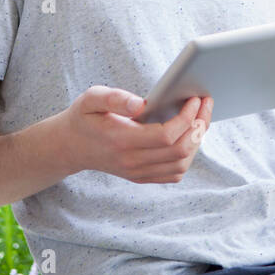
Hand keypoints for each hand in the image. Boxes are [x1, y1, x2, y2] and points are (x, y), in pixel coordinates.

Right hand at [59, 86, 213, 183]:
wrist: (69, 146)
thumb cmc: (83, 117)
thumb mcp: (91, 99)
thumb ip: (114, 98)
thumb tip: (142, 104)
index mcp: (121, 140)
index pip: (166, 136)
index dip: (187, 118)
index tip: (195, 99)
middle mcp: (131, 161)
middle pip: (180, 151)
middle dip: (199, 126)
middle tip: (205, 103)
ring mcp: (137, 172)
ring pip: (181, 164)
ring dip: (197, 141)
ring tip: (200, 118)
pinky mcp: (141, 176)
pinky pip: (174, 173)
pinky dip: (188, 156)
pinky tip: (189, 135)